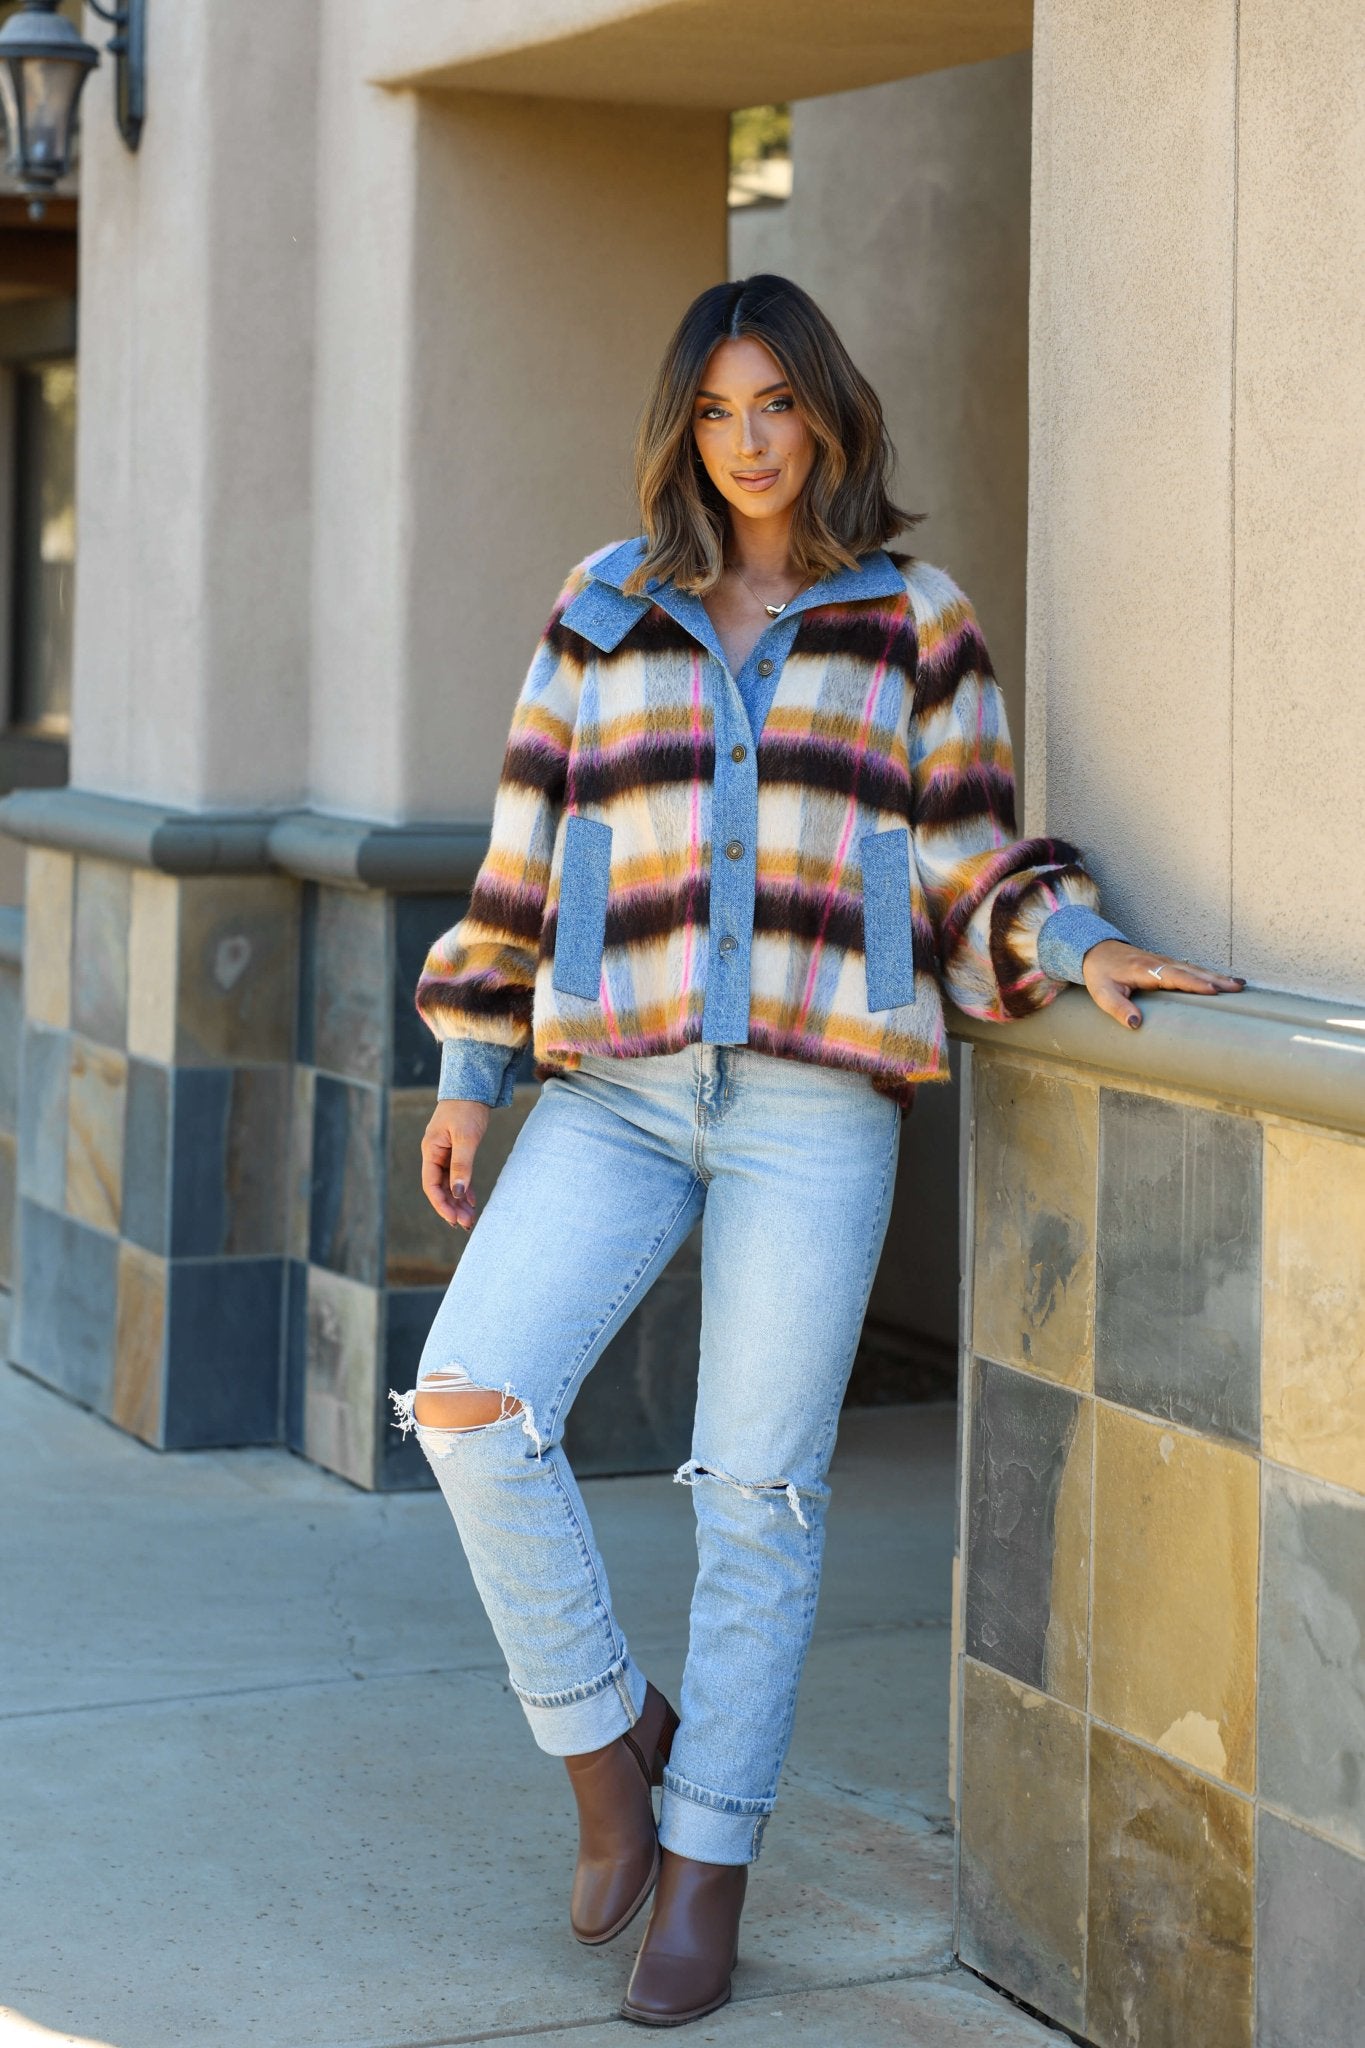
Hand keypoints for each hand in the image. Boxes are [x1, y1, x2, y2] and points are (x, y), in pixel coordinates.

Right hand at [421, 1099, 490, 1230]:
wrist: (473, 1086)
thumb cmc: (467, 1109)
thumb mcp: (466, 1138)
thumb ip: (461, 1165)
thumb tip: (458, 1194)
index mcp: (430, 1150)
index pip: (430, 1184)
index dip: (441, 1204)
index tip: (453, 1219)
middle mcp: (434, 1154)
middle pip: (439, 1187)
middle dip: (451, 1206)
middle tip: (466, 1224)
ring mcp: (444, 1152)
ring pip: (449, 1183)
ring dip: (458, 1200)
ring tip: (471, 1217)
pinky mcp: (456, 1150)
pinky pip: (457, 1175)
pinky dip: (464, 1188)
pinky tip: (472, 1200)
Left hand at [1081, 939, 1245, 1030]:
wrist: (1096, 951)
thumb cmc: (1101, 974)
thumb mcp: (1104, 994)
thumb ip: (1119, 1009)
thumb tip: (1136, 1024)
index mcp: (1145, 970)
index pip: (1173, 976)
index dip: (1193, 984)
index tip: (1213, 990)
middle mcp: (1159, 962)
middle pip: (1191, 971)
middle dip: (1215, 979)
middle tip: (1237, 988)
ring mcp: (1164, 961)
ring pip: (1194, 969)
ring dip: (1216, 976)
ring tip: (1239, 985)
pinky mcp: (1167, 963)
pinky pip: (1191, 969)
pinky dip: (1208, 974)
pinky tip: (1223, 980)